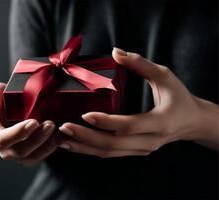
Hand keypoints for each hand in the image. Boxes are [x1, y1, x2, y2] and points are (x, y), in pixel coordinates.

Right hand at [0, 83, 57, 165]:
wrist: (18, 106)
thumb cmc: (6, 98)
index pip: (2, 138)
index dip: (18, 133)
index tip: (34, 122)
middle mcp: (2, 147)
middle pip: (19, 150)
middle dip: (37, 138)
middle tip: (51, 124)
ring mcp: (16, 154)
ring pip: (32, 156)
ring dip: (46, 145)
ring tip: (57, 130)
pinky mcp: (29, 156)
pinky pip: (41, 157)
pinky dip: (51, 148)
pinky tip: (60, 137)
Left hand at [58, 48, 218, 157]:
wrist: (191, 122)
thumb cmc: (179, 97)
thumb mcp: (165, 76)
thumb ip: (141, 64)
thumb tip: (116, 52)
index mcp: (160, 122)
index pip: (129, 125)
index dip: (107, 122)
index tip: (85, 115)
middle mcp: (150, 141)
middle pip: (114, 144)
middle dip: (86, 137)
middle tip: (64, 128)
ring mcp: (142, 149)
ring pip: (109, 153)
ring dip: (84, 147)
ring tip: (61, 139)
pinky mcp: (135, 151)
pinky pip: (110, 153)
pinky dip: (90, 149)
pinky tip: (75, 144)